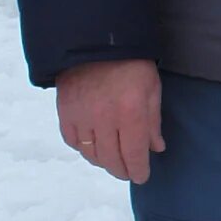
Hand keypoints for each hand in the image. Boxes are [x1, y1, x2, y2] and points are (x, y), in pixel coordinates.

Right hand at [58, 59, 164, 183]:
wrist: (95, 43)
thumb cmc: (131, 65)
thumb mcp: (152, 89)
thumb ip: (153, 121)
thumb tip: (155, 148)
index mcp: (130, 112)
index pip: (134, 153)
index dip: (138, 169)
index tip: (142, 177)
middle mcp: (104, 118)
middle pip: (111, 158)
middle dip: (122, 170)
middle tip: (128, 173)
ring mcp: (82, 117)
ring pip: (91, 153)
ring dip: (103, 162)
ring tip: (113, 162)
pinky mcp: (65, 113)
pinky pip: (74, 141)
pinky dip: (84, 149)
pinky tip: (94, 148)